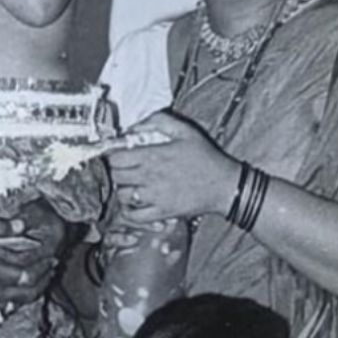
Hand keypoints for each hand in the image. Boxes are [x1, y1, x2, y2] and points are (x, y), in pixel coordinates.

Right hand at [0, 207, 64, 309]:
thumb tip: (21, 224)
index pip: (26, 276)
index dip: (43, 268)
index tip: (52, 258)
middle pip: (27, 293)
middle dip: (44, 281)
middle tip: (52, 268)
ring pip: (17, 301)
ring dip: (33, 289)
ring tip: (41, 275)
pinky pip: (4, 303)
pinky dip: (17, 295)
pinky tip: (18, 284)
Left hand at [107, 111, 236, 225]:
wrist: (224, 185)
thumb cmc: (205, 157)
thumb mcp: (185, 130)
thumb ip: (158, 121)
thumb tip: (134, 125)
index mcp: (152, 156)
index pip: (116, 158)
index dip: (112, 156)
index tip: (117, 155)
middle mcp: (149, 177)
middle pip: (116, 176)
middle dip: (116, 171)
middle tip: (124, 169)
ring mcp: (154, 197)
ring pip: (122, 195)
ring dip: (123, 189)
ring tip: (131, 185)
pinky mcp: (161, 212)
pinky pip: (134, 215)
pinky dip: (129, 210)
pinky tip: (134, 203)